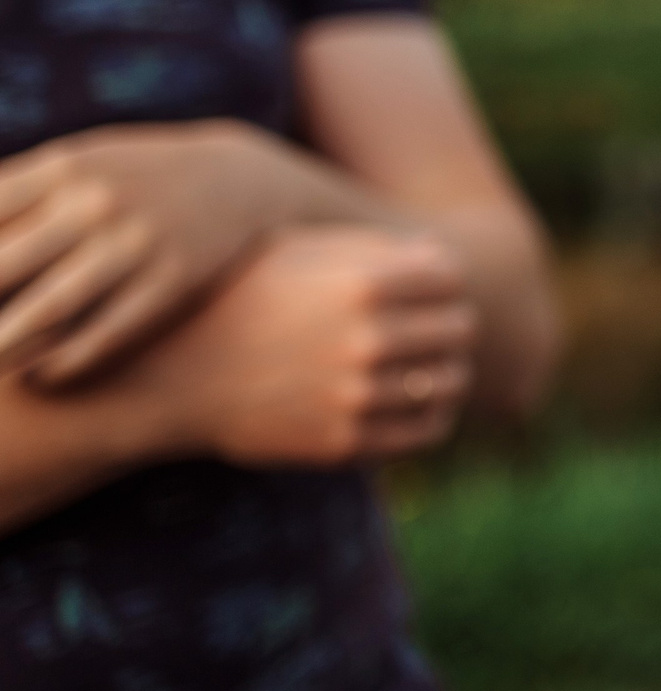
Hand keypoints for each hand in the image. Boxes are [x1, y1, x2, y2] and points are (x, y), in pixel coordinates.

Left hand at [0, 120, 331, 384]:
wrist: (241, 178)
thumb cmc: (132, 177)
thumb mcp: (78, 163)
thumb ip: (13, 193)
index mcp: (65, 166)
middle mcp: (99, 202)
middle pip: (1, 266)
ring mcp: (138, 242)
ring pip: (48, 308)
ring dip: (3, 345)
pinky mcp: (174, 280)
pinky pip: (108, 332)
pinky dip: (65, 362)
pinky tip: (41, 376)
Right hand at [120, 224, 478, 467]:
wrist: (171, 374)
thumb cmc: (236, 297)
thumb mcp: (295, 250)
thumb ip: (370, 247)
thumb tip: (441, 255)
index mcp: (362, 285)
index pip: (451, 278)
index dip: (444, 280)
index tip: (432, 288)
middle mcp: (365, 341)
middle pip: (459, 327)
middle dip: (451, 322)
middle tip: (440, 325)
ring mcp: (355, 397)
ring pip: (450, 381)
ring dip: (448, 370)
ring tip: (434, 364)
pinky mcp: (345, 443)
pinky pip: (426, 430)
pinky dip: (432, 413)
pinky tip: (417, 400)